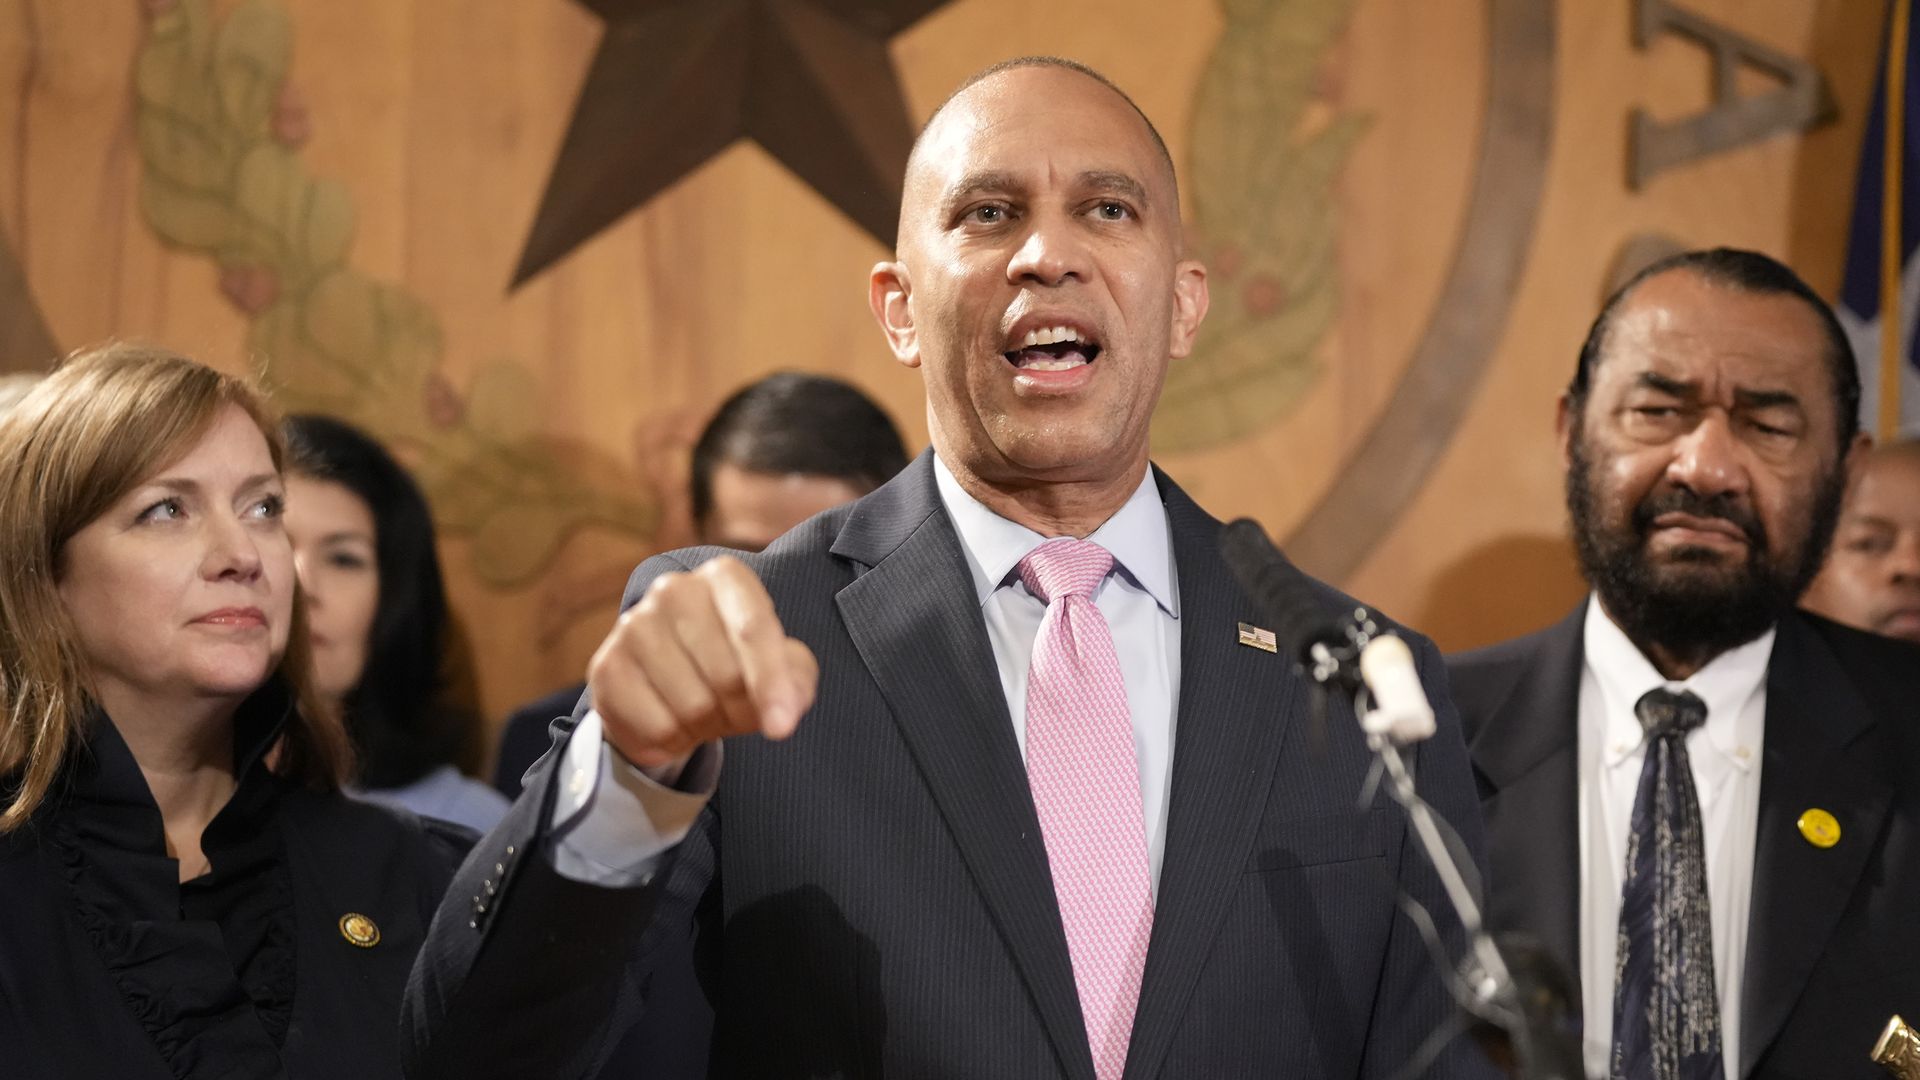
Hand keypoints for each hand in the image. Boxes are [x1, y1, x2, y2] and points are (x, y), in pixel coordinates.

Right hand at [587, 555, 817, 771]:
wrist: (668, 686)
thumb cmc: (736, 667)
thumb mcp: (781, 668)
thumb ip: (795, 682)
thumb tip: (784, 713)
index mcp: (724, 577)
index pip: (754, 628)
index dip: (771, 682)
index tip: (782, 728)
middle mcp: (674, 589)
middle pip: (725, 674)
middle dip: (741, 709)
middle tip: (737, 709)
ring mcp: (634, 626)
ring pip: (691, 705)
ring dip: (707, 725)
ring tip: (704, 710)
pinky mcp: (606, 667)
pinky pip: (656, 726)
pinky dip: (673, 739)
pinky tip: (671, 719)